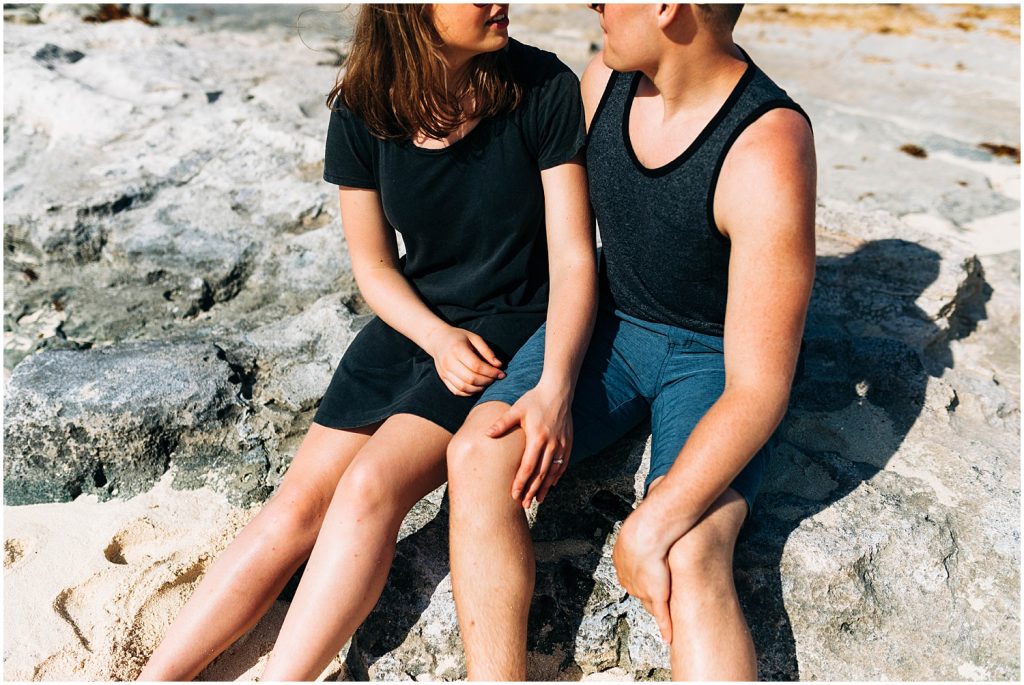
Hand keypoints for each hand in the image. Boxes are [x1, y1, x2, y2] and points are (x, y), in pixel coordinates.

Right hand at [424, 326, 504, 396]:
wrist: (438, 340)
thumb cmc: (459, 338)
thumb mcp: (474, 338)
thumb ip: (487, 351)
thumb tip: (499, 365)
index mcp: (457, 349)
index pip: (476, 366)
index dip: (491, 372)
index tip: (501, 373)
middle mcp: (449, 362)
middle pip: (470, 378)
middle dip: (487, 381)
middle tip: (495, 378)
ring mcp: (444, 372)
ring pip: (464, 387)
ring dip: (479, 388)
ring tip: (488, 382)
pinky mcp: (443, 379)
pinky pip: (457, 391)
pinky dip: (469, 392)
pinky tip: (478, 386)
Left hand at [487, 383, 572, 507]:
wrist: (558, 392)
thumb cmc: (534, 400)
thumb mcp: (516, 410)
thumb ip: (502, 423)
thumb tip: (486, 434)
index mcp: (537, 437)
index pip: (528, 466)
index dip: (521, 482)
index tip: (515, 495)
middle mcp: (551, 444)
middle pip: (541, 473)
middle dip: (532, 490)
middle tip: (525, 505)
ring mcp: (561, 444)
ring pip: (553, 471)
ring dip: (545, 487)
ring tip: (537, 500)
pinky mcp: (568, 443)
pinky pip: (563, 464)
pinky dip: (557, 476)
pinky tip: (550, 485)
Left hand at [613, 508, 673, 643]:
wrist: (649, 531)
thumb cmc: (646, 522)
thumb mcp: (638, 525)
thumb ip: (641, 530)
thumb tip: (645, 521)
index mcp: (622, 561)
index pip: (631, 576)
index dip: (640, 577)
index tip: (647, 577)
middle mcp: (628, 578)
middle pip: (638, 591)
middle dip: (645, 594)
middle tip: (655, 596)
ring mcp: (642, 588)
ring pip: (651, 604)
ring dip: (658, 611)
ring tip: (665, 620)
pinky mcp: (657, 595)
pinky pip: (662, 616)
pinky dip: (666, 628)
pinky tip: (669, 639)